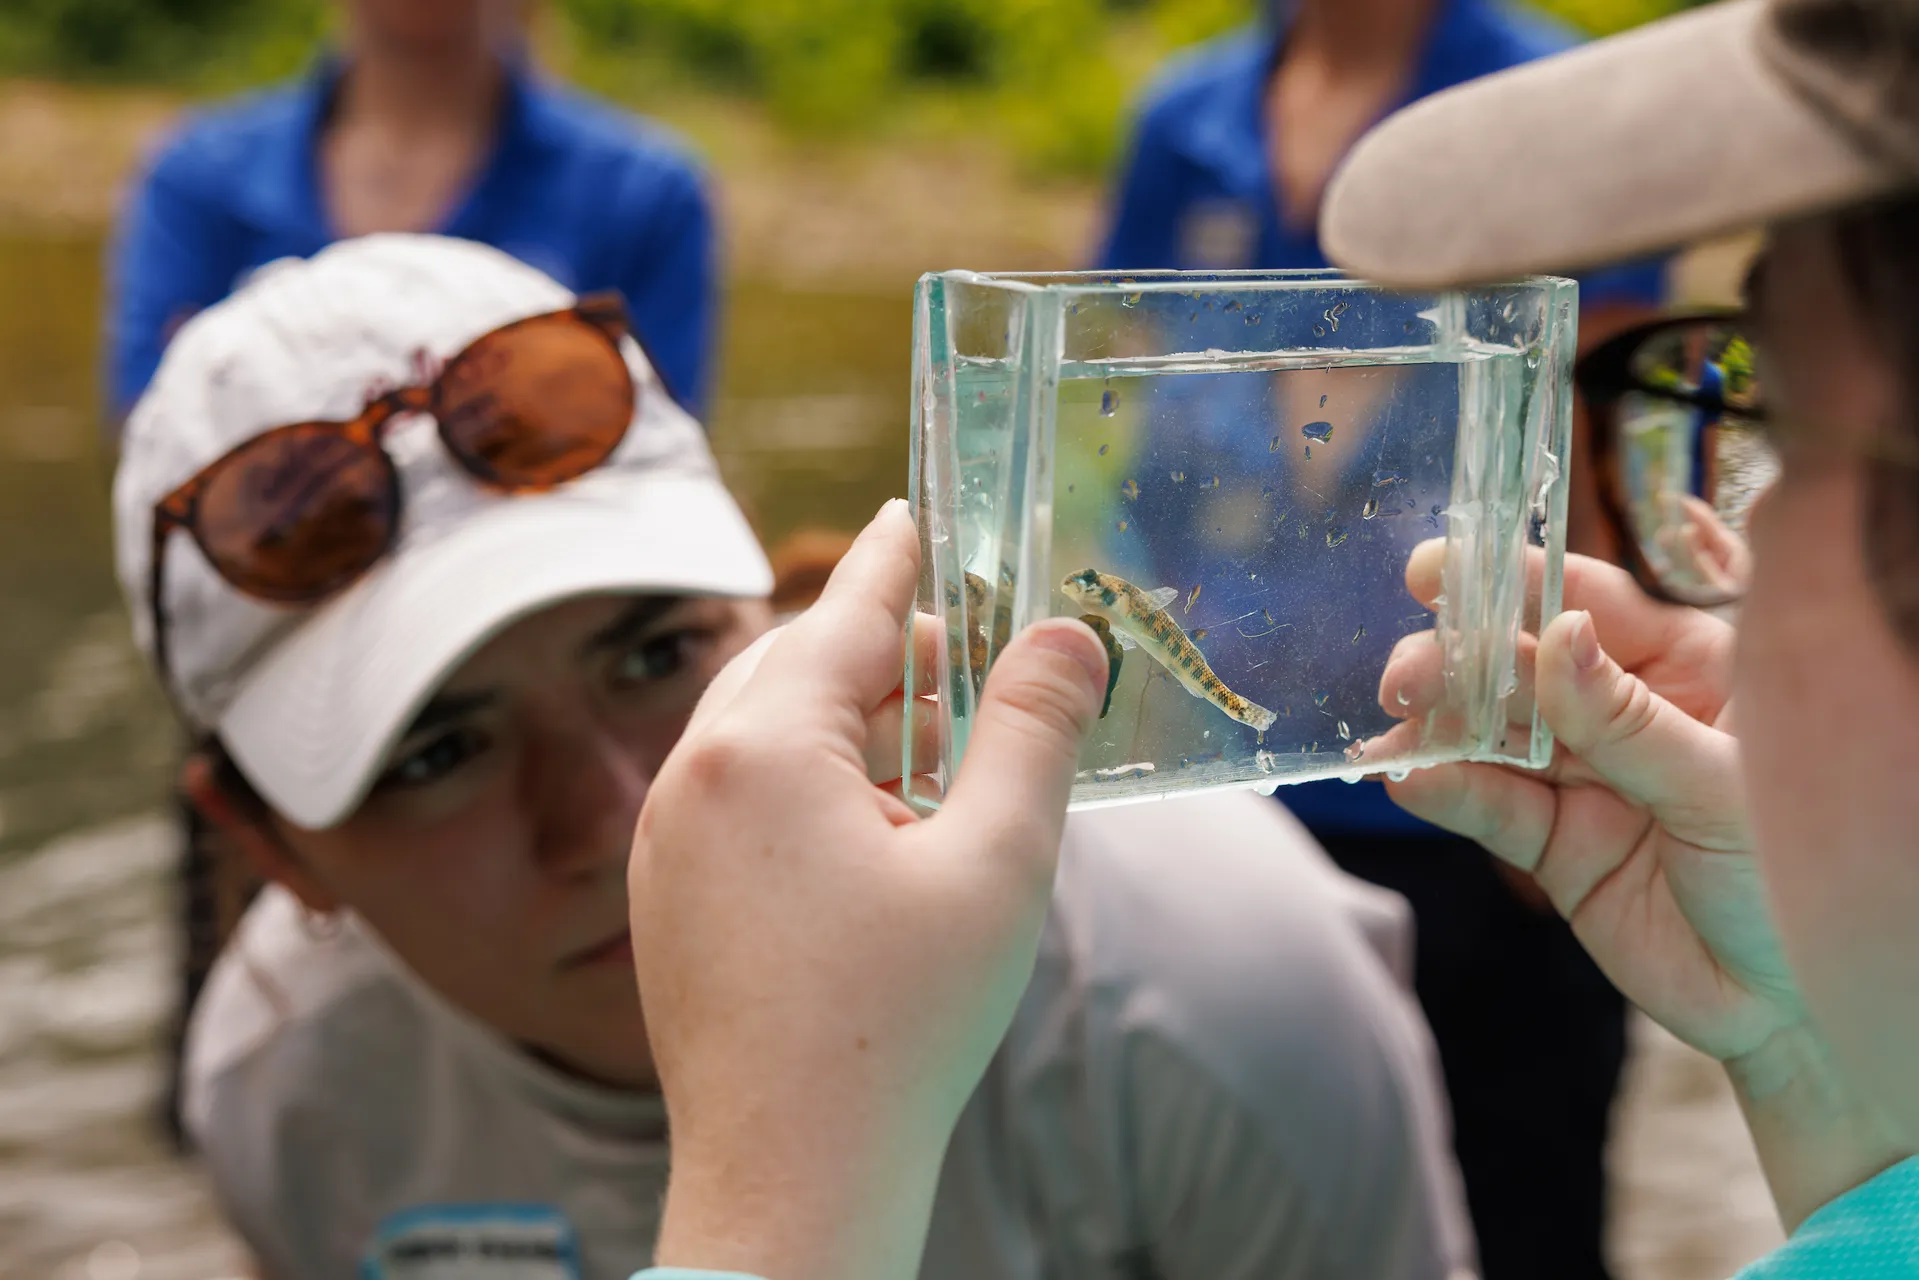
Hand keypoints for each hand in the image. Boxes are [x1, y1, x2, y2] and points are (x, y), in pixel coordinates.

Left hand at [630, 500, 1109, 1279]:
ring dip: (849, 721)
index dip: (894, 557)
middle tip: (967, 653)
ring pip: (763, 731)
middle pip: (797, 666)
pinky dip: (808, 781)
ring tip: (935, 748)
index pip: (844, 613)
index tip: (913, 508)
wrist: (790, 1175)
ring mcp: (668, 840)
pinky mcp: (669, 897)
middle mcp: (693, 777)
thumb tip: (1066, 635)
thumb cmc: (897, 1025)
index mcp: (764, 749)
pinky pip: (738, 794)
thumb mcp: (996, 863)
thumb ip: (1034, 731)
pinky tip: (875, 830)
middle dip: (883, 649)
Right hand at [1381, 542, 1905, 1227]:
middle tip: (1407, 677)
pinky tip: (1410, 780)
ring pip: (1492, 732)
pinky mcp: (1552, 846)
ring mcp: (1584, 778)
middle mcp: (1627, 712)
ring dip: (1437, 727)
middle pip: (1524, 665)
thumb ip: (1629, 720)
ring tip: (1392, 732)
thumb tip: (1560, 636)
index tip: (1439, 572)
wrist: (1793, 1010)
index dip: (1514, 582)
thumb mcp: (1722, 788)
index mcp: (1691, 669)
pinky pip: (1489, 807)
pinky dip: (1445, 791)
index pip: (1591, 605)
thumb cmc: (1800, 878)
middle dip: (1458, 662)